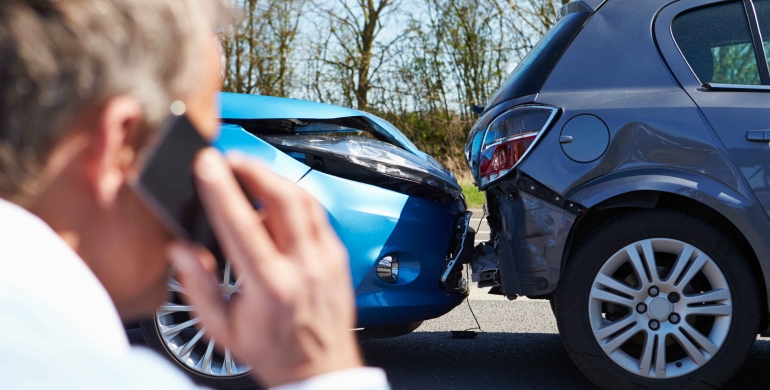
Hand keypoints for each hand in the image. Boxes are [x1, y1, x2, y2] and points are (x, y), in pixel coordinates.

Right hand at [168, 148, 362, 386]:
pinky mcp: (338, 255)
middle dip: (253, 168)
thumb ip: (198, 287)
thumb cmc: (273, 351)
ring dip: (274, 178)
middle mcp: (304, 267)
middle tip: (229, 159)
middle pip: (283, 198)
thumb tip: (180, 250)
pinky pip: (316, 213)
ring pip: (304, 199)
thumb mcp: (222, 329)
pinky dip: (293, 198)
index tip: (206, 164)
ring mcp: (326, 258)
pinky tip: (275, 198)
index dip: (222, 189)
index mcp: (270, 287)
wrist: (321, 369)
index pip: (243, 225)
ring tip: (248, 172)